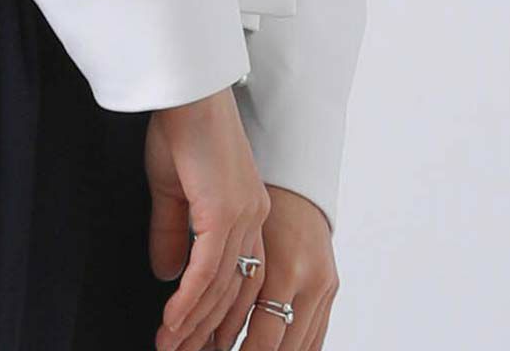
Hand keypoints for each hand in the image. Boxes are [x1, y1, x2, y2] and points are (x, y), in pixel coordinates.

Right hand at [145, 88, 269, 350]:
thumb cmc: (179, 123)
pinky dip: (190, 300)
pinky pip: (207, 271)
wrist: (185, 87)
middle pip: (233, 291)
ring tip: (170, 345)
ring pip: (221, 288)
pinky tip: (173, 321)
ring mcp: (242, 216)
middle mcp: (253, 218)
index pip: (238, 276)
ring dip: (194, 322)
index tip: (196, 338)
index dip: (218, 312)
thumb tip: (168, 274)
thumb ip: (174, 231)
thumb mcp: (172, 186)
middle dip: (206, 329)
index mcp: (248, 210)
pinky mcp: (224, 211)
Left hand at [204, 185, 339, 350]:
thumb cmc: (256, 198)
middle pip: (282, 346)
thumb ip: (208, 266)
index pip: (264, 337)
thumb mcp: (232, 227)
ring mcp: (325, 287)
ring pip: (302, 347)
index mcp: (284, 267)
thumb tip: (177, 302)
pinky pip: (315, 336)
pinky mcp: (331, 289)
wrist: (293, 177)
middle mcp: (310, 281)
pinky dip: (293, 349)